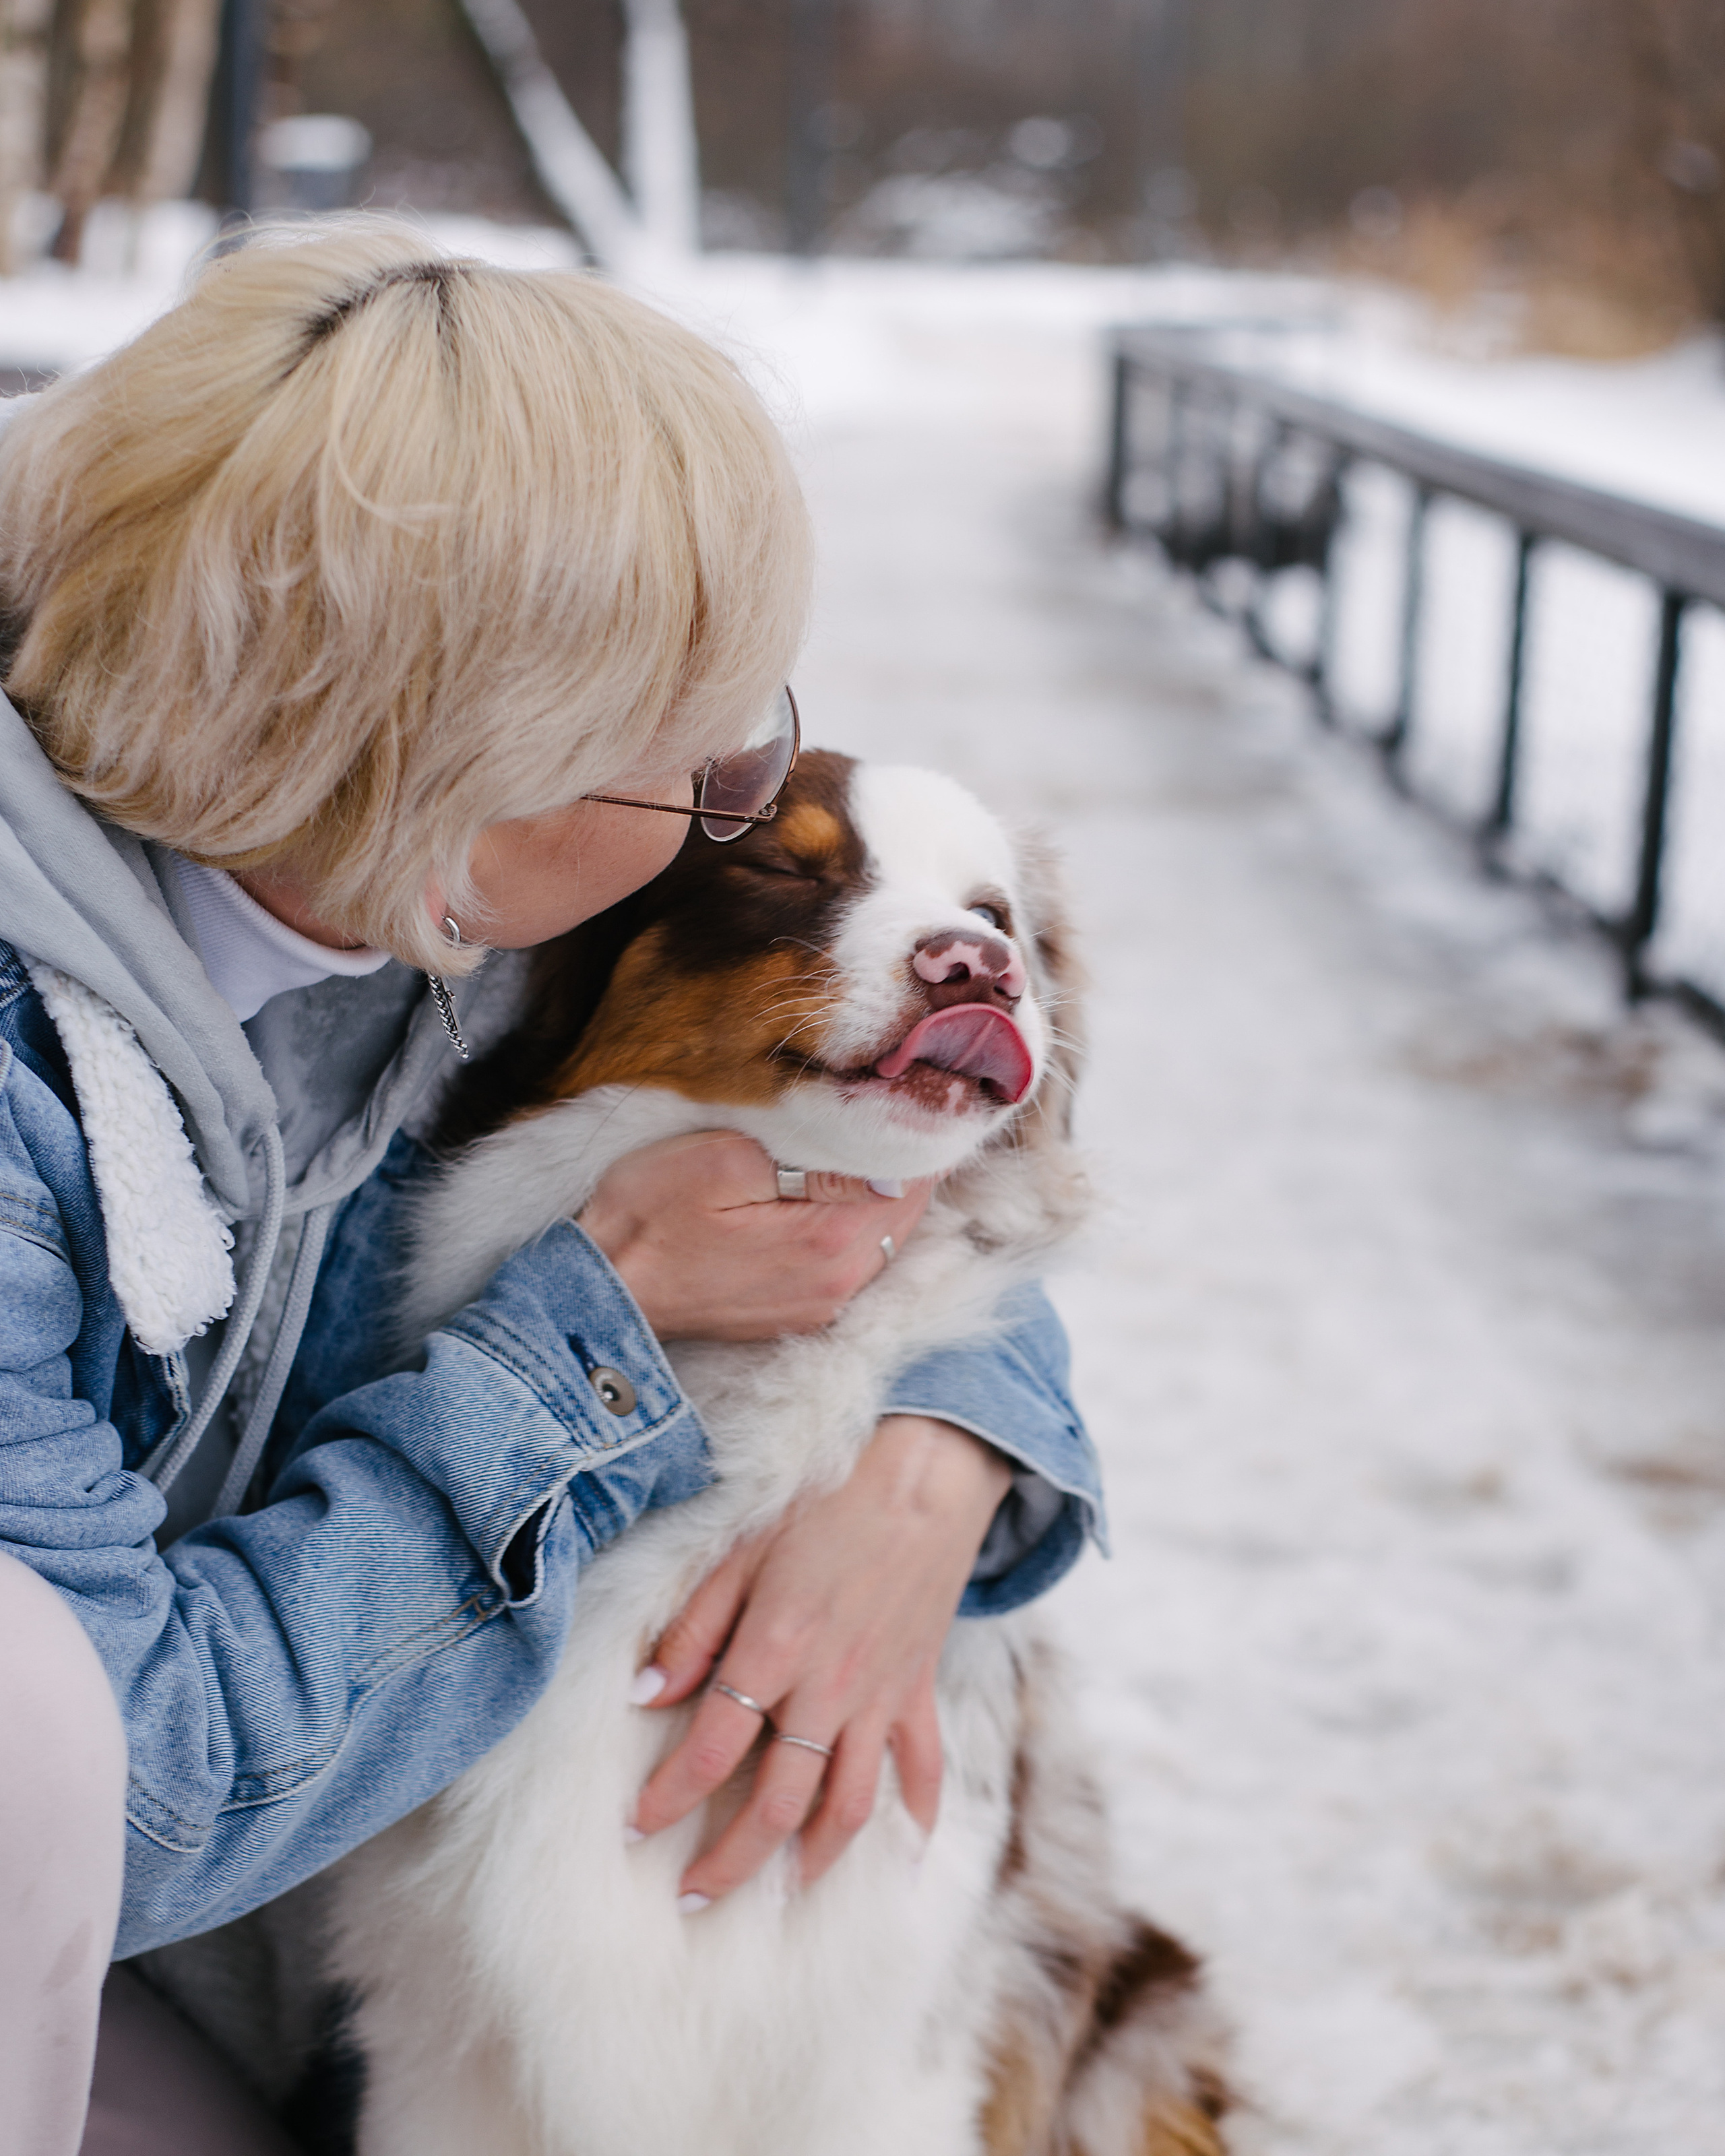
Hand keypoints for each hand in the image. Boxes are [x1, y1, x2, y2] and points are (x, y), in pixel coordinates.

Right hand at [579, 1131, 930, 1340]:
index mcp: (826, 1240)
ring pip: (888, 1236)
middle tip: (891, 1107)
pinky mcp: (803, 1314)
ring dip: (884, 1191)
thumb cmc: (648, 1215)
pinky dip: (861, 1223)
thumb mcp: (722, 1161)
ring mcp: (822, 1306)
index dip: (915, 1131)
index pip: (912, 1178)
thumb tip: (886, 1157)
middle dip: (906, 1159)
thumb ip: (812, 1158)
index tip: (906, 1091)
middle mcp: (838, 1284)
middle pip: (910, 1210)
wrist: (603, 1290)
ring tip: (864, 1143)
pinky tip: (835, 1192)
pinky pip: (859, 1261)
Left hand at [627, 1416, 1013, 1904]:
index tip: (633, 1828)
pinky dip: (916, 1818)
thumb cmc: (825, 1502)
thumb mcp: (740, 1549)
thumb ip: (692, 1628)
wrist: (924, 1473)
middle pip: (776, 1804)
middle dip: (729, 1861)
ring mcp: (880, 1698)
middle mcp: (828, 1691)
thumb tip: (642, 1696)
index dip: (666, 1798)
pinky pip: (922, 1769)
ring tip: (779, 1893)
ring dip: (811, 1859)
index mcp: (774, 1652)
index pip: (708, 1751)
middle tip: (692, 1897)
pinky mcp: (918, 1689)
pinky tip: (903, 1855)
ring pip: (848, 1807)